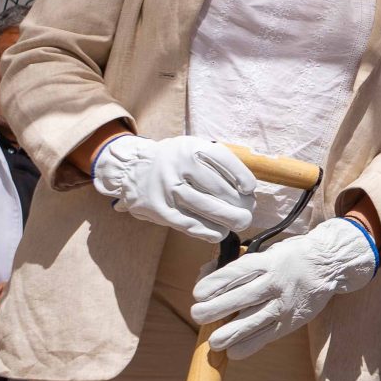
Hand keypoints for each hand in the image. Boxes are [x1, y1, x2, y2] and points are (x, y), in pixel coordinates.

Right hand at [90, 134, 255, 241]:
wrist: (131, 168)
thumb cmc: (174, 161)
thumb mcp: (192, 149)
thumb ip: (216, 163)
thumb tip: (247, 190)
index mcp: (191, 148)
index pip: (224, 160)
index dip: (242, 176)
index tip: (250, 189)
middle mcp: (179, 166)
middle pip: (219, 188)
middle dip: (240, 204)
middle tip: (249, 211)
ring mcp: (168, 188)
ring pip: (206, 207)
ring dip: (228, 219)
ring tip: (240, 223)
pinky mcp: (159, 209)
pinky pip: (188, 224)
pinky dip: (208, 231)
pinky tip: (219, 233)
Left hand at [189, 217, 377, 356]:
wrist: (329, 266)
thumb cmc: (289, 258)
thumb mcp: (268, 252)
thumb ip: (240, 265)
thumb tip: (206, 274)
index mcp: (268, 262)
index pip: (237, 272)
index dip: (215, 283)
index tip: (198, 293)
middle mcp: (276, 282)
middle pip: (242, 297)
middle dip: (216, 308)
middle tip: (198, 315)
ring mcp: (285, 304)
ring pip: (254, 320)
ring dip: (231, 333)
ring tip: (214, 342)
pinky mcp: (291, 321)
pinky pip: (268, 336)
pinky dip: (249, 345)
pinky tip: (234, 351)